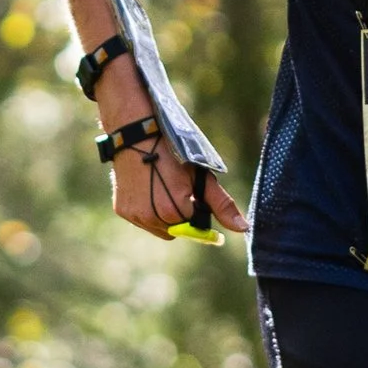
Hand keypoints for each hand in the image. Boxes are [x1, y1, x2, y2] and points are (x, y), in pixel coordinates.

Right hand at [112, 139, 250, 243]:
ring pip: (159, 228)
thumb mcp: (202, 177)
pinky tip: (148, 190)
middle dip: (181, 216)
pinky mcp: (122, 211)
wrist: (137, 135)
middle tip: (177, 188)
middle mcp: (152, 219)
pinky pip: (142, 221)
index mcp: (174, 212)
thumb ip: (222, 205)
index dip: (197, 210)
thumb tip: (244, 229)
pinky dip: (148, 211)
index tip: (193, 195)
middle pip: (177, 231)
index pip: (195, 227)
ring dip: (164, 217)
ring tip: (162, 188)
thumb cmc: (173, 152)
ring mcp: (135, 216)